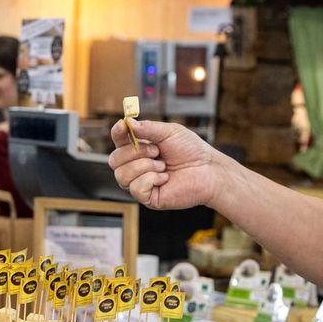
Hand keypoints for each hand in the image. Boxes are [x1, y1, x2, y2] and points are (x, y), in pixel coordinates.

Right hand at [109, 119, 231, 210]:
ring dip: (145, 166)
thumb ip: (149, 128)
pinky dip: (151, 180)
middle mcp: (136, 166)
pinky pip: (135, 188)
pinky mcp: (148, 197)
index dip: (117, 133)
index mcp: (139, 148)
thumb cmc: (191, 151)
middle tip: (157, 151)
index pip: (118, 141)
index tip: (124, 126)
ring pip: (121, 175)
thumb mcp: (170, 132)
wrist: (208, 170)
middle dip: (135, 153)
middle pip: (114, 159)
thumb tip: (129, 123)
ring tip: (163, 165)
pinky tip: (164, 178)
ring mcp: (140, 182)